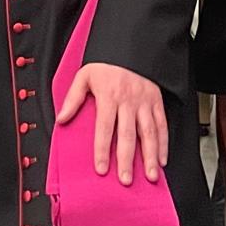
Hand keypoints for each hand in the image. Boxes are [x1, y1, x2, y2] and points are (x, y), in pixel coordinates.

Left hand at [56, 62, 167, 184]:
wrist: (129, 45)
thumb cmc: (106, 64)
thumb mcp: (84, 75)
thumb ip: (73, 98)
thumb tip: (61, 119)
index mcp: (109, 95)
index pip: (105, 127)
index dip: (102, 149)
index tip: (101, 169)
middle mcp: (128, 100)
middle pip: (128, 134)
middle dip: (127, 159)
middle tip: (126, 180)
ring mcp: (144, 101)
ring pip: (149, 132)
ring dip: (150, 156)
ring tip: (151, 176)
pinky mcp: (156, 100)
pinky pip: (162, 124)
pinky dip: (164, 143)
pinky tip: (162, 159)